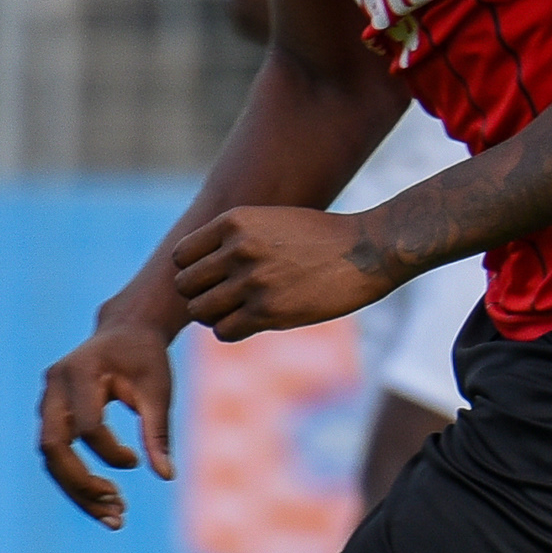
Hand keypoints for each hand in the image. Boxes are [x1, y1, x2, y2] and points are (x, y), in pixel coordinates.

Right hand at [38, 301, 178, 529]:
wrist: (125, 332)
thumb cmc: (146, 358)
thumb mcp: (159, 390)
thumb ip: (158, 432)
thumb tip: (166, 476)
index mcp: (79, 372)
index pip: (87, 426)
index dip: (111, 452)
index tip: (137, 461)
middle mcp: (53, 386)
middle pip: (53, 447)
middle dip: (81, 484)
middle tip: (118, 510)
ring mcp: (46, 401)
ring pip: (50, 457)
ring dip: (77, 491)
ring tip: (115, 517)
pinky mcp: (50, 415)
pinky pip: (56, 455)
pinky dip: (77, 481)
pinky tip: (106, 502)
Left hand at [170, 205, 402, 341]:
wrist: (368, 250)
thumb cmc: (322, 237)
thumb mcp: (272, 221)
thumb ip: (235, 239)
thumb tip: (202, 270)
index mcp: (234, 222)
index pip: (182, 255)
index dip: (193, 270)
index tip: (214, 277)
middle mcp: (238, 249)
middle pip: (186, 285)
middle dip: (200, 295)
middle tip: (224, 299)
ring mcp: (252, 281)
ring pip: (200, 312)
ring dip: (215, 317)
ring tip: (238, 312)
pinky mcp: (269, 311)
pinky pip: (224, 331)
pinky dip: (233, 331)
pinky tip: (253, 322)